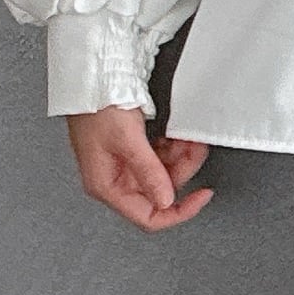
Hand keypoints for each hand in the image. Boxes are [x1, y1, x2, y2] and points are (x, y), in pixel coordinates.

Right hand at [65, 105, 214, 231]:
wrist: (91, 77)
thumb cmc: (96, 105)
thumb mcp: (127, 139)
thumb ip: (148, 171)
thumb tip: (166, 200)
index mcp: (106, 186)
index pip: (147, 217)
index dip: (178, 212)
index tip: (201, 197)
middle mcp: (115, 179)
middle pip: (160, 191)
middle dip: (182, 169)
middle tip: (193, 148)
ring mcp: (124, 164)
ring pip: (164, 172)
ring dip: (181, 155)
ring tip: (187, 137)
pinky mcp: (131, 149)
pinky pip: (160, 156)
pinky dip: (172, 147)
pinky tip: (176, 134)